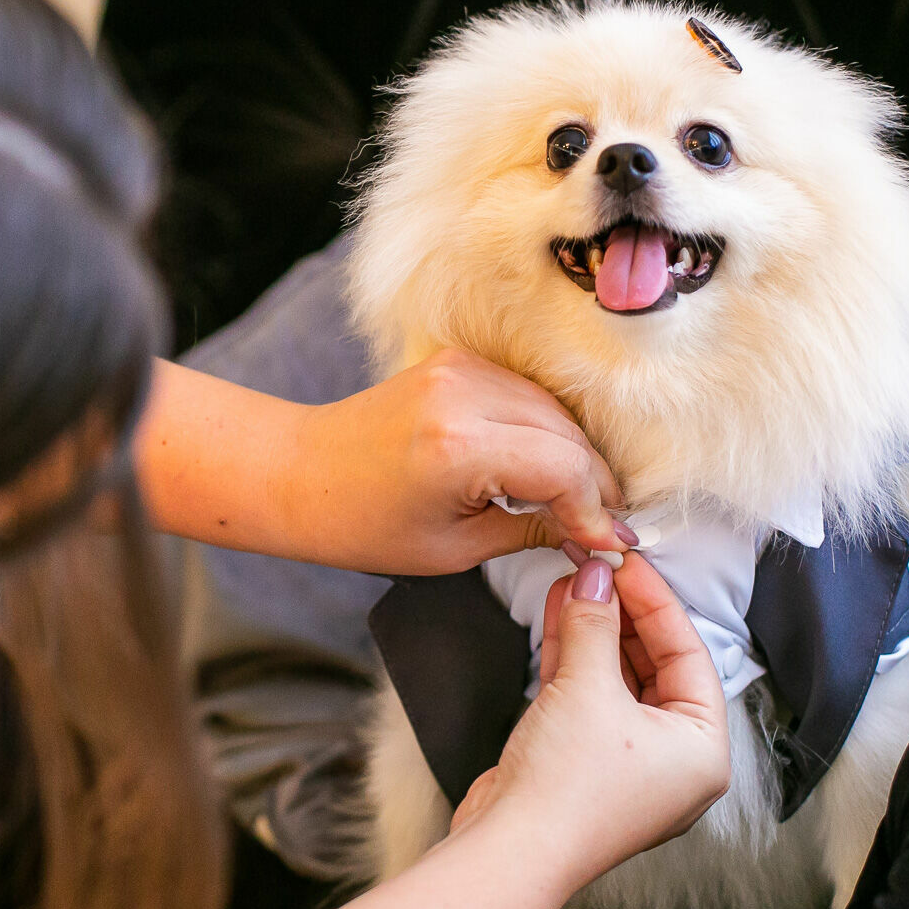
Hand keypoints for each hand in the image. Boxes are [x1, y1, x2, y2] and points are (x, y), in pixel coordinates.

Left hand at [288, 349, 629, 573]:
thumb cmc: (364, 524)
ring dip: (574, 455)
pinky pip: (524, 393)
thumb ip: (532, 531)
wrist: (301, 474)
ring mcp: (458, 369)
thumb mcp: (454, 547)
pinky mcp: (455, 360)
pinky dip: (545, 428)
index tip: (608, 541)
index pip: (564, 468)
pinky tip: (546, 467)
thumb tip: (594, 535)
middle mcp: (462, 394)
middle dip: (594, 483)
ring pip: (553, 410)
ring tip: (582, 503)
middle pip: (568, 434)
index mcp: (459, 445)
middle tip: (604, 527)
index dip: (594, 508)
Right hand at [450, 554, 728, 892]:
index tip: (627, 562)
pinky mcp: (585, 763)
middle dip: (623, 613)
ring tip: (575, 580)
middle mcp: (673, 760)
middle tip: (598, 567)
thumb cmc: (568, 788)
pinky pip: (589, 698)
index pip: (689, 654)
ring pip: (618, 679)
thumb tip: (598, 576)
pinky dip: (574, 657)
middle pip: (655, 665)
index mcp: (703, 750)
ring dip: (596, 630)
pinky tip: (559, 614)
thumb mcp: (587, 689)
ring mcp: (627, 763)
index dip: (654, 601)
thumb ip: (595, 624)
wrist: (509, 851)